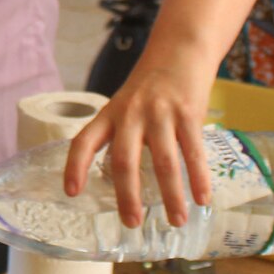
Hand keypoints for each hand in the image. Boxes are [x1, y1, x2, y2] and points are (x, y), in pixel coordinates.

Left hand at [64, 60, 212, 228]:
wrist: (180, 50)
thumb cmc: (150, 87)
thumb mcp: (125, 106)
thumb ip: (122, 137)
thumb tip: (124, 184)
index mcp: (109, 114)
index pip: (83, 141)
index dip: (75, 167)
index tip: (71, 192)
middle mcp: (131, 114)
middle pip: (124, 160)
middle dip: (127, 196)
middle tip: (132, 223)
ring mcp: (160, 113)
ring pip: (164, 162)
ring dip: (171, 196)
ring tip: (175, 221)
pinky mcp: (188, 113)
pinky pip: (193, 152)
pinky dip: (198, 178)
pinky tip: (202, 199)